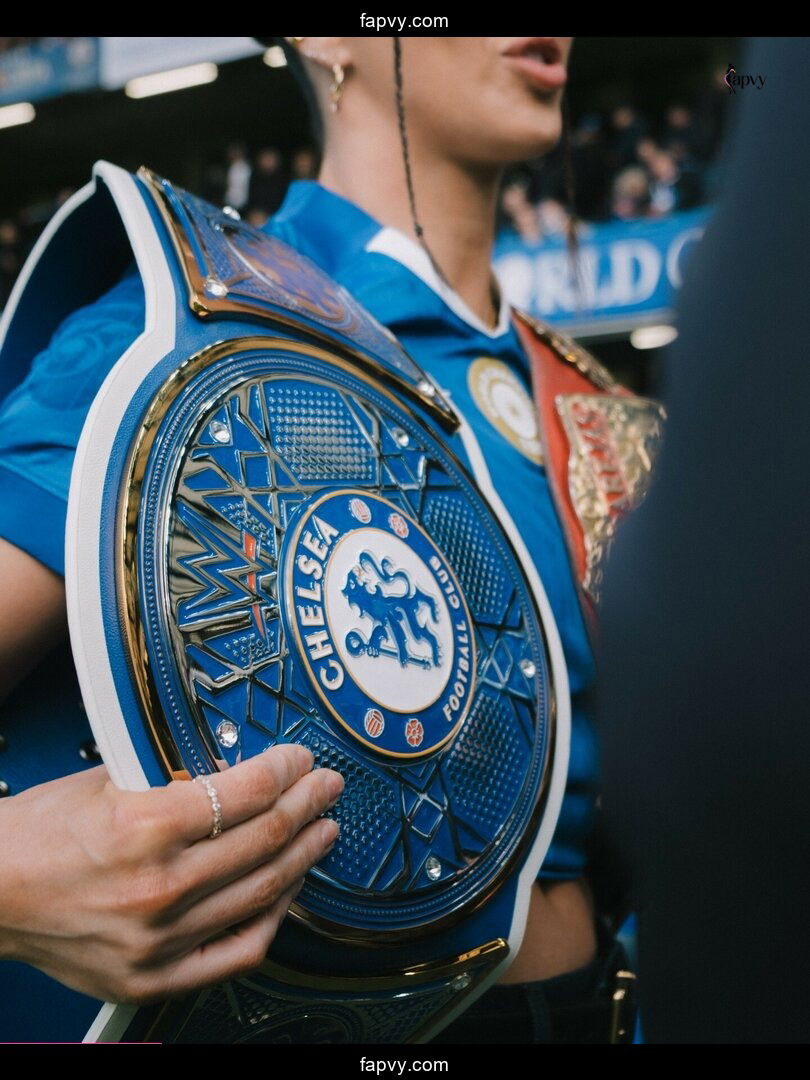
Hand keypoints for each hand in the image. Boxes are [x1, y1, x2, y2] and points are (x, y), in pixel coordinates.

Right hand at [0, 744, 341, 1004]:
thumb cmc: (42, 831)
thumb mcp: (111, 779)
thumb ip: (178, 776)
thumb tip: (241, 770)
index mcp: (145, 826)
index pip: (248, 791)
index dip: (287, 769)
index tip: (300, 758)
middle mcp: (159, 886)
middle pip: (266, 839)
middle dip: (308, 804)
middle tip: (327, 787)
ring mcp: (160, 940)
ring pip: (263, 892)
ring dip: (305, 856)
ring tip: (322, 832)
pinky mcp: (155, 976)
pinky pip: (240, 949)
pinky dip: (274, 916)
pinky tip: (288, 889)